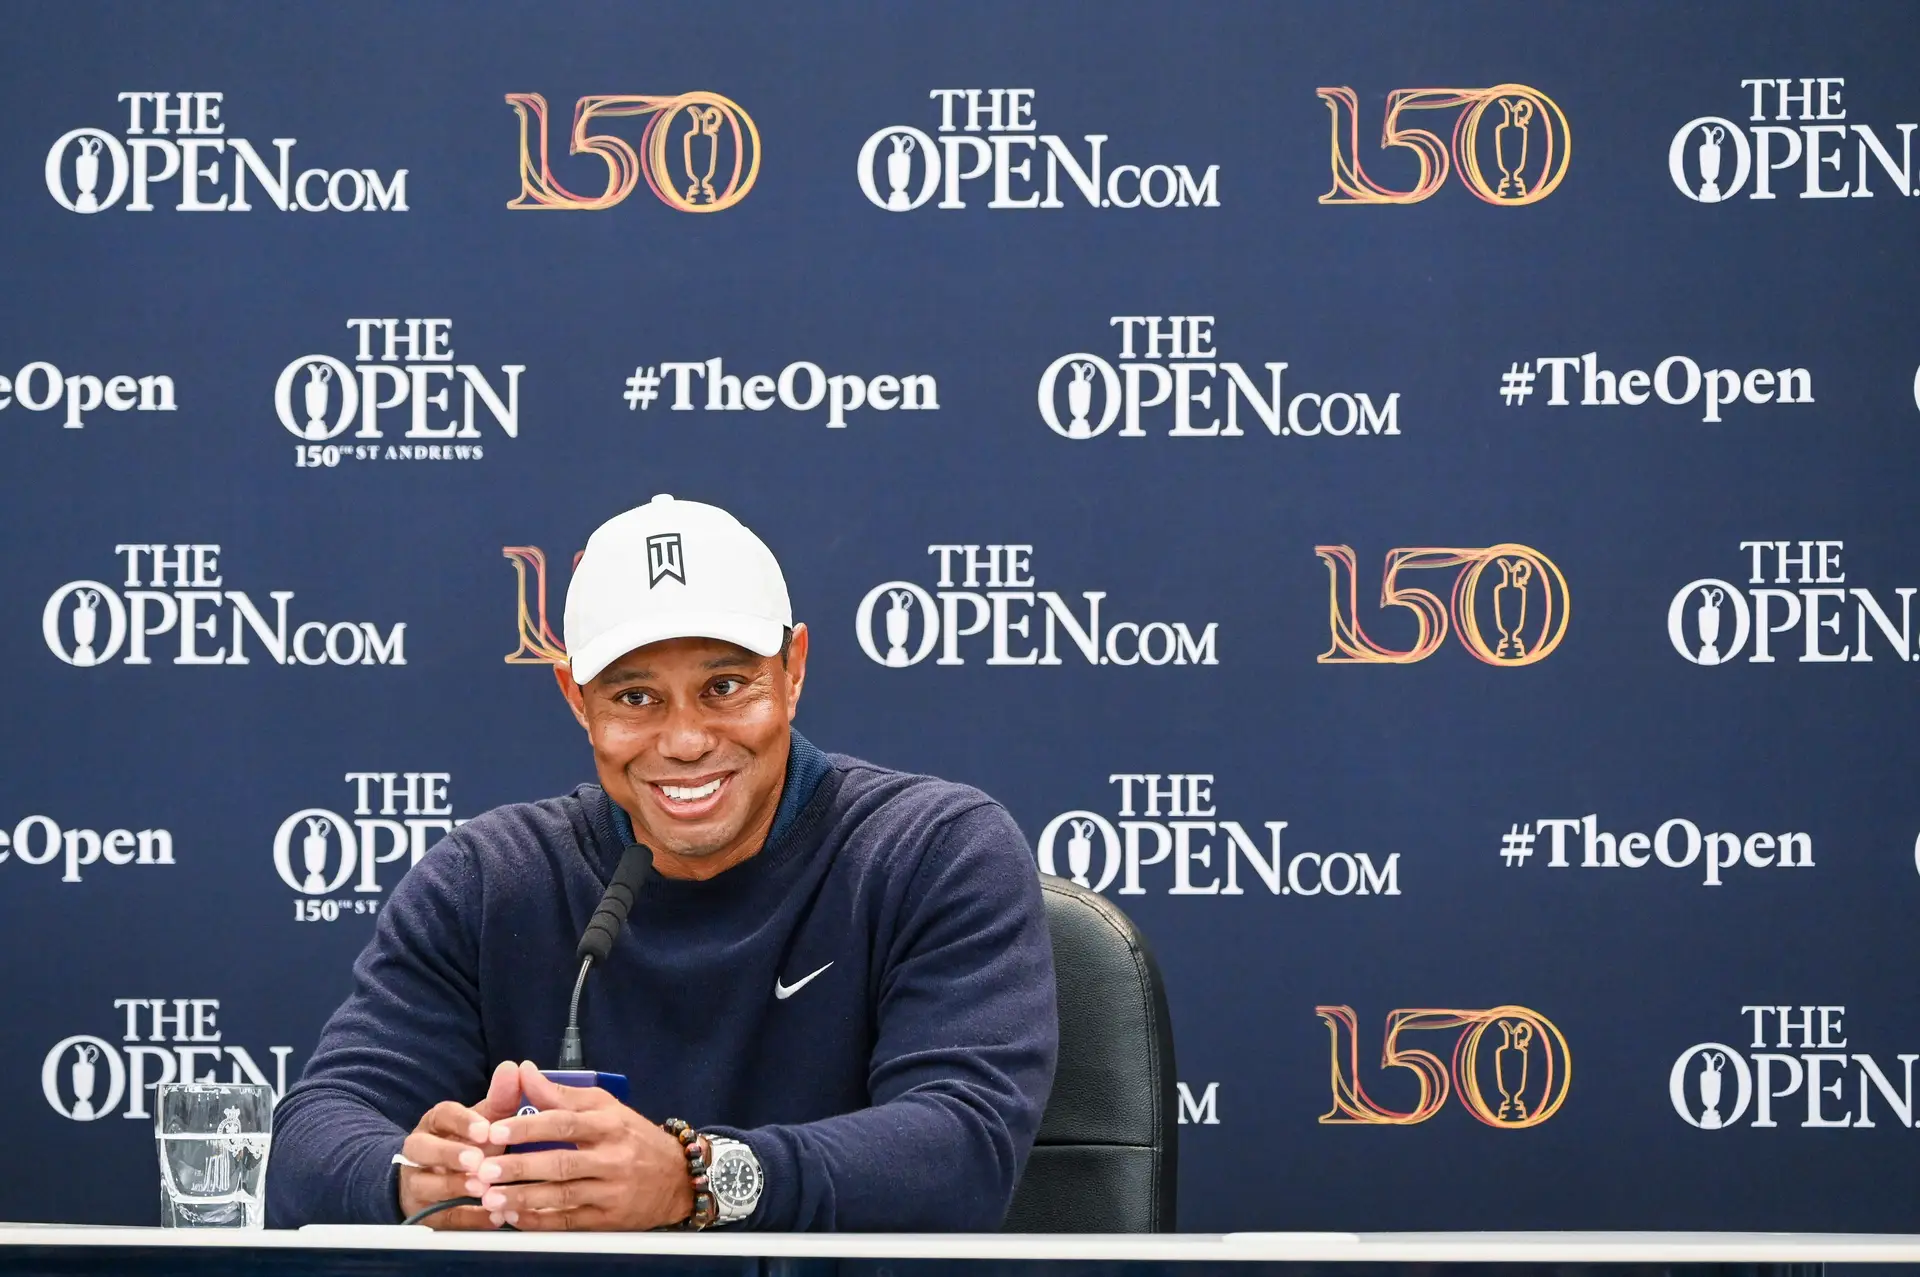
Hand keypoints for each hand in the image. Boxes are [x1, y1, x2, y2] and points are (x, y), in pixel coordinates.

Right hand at [397, 1060, 523, 1228]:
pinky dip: (469, 1218)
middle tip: (477, 1161)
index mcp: (435, 1123)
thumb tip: (513, 1067)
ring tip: (484, 1190)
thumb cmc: (467, 1145)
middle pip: (422, 1149)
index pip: (442, 1115)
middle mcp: (418, 1152)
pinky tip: (495, 1215)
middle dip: (449, 1155)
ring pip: (426, 1185)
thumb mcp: (483, 1122)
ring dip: (455, 1188)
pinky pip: (443, 1218)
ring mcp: (416, 1183)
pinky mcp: (423, 1213)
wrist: (434, 1182)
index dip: (462, 1122)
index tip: (484, 1129)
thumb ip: (501, 1099)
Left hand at [462, 1060, 696, 1230]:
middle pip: (560, 1163)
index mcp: (609, 1124)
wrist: (677, 1177)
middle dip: (519, 1168)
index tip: (495, 1131)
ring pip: (562, 1195)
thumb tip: (524, 1071)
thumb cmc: (632, 1136)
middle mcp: (612, 1157)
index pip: (564, 1123)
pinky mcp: (609, 1219)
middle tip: (483, 1171)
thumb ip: (561, 1094)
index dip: (528, 1127)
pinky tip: (515, 1217)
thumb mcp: (604, 1107)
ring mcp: (612, 1191)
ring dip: (523, 1198)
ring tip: (490, 1199)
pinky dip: (540, 1220)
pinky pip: (569, 1221)